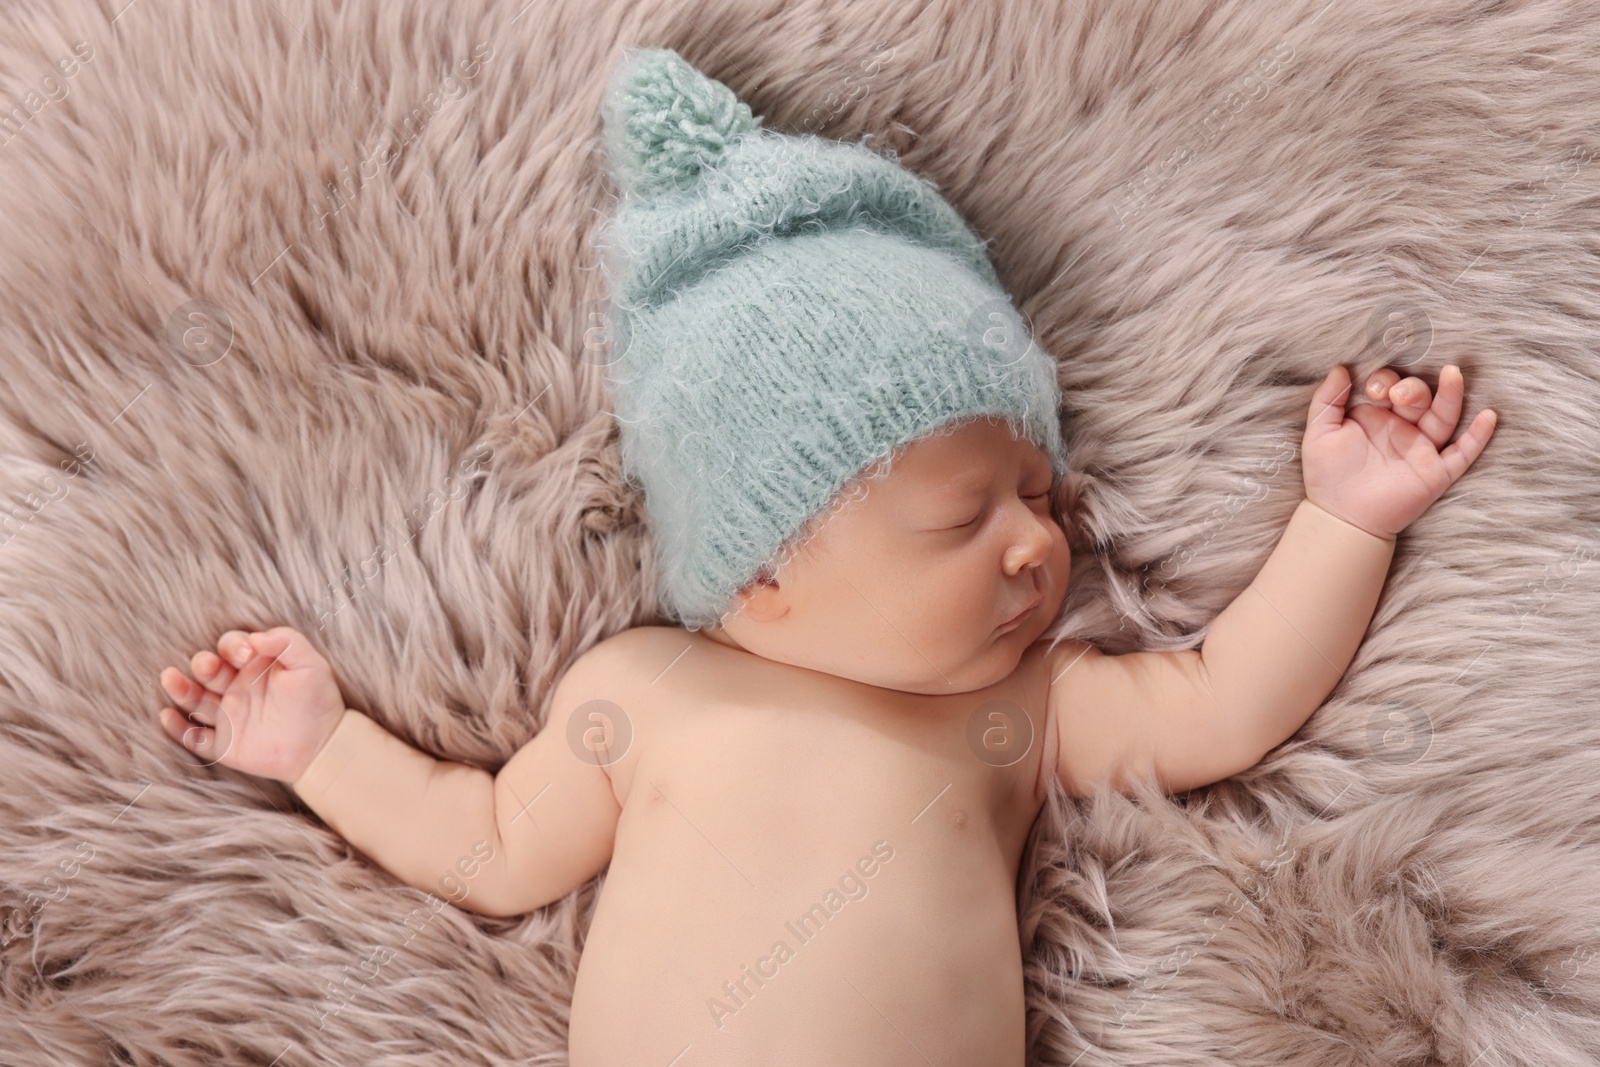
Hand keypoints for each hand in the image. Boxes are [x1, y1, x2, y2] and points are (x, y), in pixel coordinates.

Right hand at [157, 627, 346, 783]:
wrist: (324, 745)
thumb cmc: (318, 701)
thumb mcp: (311, 665)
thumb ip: (287, 642)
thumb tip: (257, 636)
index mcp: (253, 666)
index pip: (230, 647)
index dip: (232, 645)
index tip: (246, 653)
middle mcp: (235, 688)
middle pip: (207, 670)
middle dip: (203, 664)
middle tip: (208, 665)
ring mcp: (228, 716)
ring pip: (195, 701)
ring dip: (180, 689)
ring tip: (169, 677)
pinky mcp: (224, 745)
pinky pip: (194, 738)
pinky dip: (178, 729)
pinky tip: (167, 716)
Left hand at [1300, 363, 1497, 539]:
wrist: (1340, 517)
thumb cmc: (1327, 475)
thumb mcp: (1320, 432)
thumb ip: (1327, 399)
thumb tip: (1339, 367)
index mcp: (1376, 416)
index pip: (1390, 386)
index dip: (1385, 381)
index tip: (1374, 390)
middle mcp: (1402, 428)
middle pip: (1419, 397)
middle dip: (1412, 388)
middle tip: (1398, 394)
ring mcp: (1421, 449)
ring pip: (1443, 417)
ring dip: (1450, 396)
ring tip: (1453, 374)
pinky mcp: (1435, 473)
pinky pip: (1463, 453)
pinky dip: (1478, 436)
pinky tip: (1489, 416)